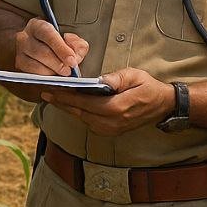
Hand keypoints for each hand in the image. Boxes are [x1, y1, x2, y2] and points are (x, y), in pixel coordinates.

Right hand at [14, 17, 88, 76]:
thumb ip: (76, 44)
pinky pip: (32, 73)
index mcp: (38, 25)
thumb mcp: (69, 37)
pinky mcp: (19, 63)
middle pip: (41, 52)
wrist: (41, 42)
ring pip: (35, 64)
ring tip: (63, 73)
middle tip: (69, 70)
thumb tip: (75, 54)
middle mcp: (25, 37)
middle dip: (58, 64)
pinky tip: (54, 74)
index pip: (48, 35)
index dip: (61, 49)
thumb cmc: (57, 40)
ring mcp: (19, 51)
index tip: (72, 61)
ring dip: (52, 71)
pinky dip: (45, 76)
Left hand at [40, 67, 174, 135]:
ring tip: (52, 96)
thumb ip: (116, 78)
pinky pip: (88, 122)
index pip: (84, 103)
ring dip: (67, 108)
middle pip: (79, 112)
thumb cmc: (148, 87)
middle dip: (60, 102)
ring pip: (82, 118)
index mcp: (116, 108)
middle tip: (44, 92)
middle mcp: (112, 122)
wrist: (163, 105)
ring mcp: (111, 129)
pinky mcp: (110, 131)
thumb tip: (99, 80)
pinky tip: (68, 103)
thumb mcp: (134, 76)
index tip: (50, 91)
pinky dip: (77, 112)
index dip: (65, 97)